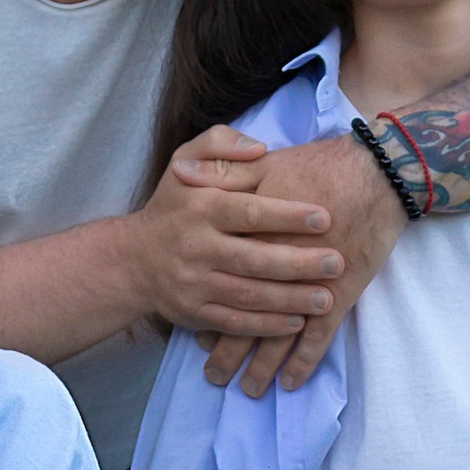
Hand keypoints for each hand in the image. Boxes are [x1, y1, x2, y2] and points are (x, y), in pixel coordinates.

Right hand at [127, 126, 347, 349]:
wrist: (133, 260)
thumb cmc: (173, 206)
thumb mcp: (185, 162)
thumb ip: (220, 144)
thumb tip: (259, 148)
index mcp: (200, 207)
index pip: (248, 212)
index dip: (287, 216)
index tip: (324, 218)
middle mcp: (196, 247)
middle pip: (253, 259)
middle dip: (298, 263)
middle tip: (336, 262)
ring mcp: (194, 284)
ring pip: (248, 295)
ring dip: (290, 300)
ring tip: (327, 299)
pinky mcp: (194, 313)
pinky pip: (234, 323)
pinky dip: (266, 326)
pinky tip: (297, 323)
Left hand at [200, 133, 405, 398]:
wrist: (375, 170)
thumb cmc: (320, 163)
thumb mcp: (261, 159)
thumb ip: (219, 171)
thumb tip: (180, 176)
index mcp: (248, 234)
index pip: (219, 279)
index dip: (206, 307)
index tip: (194, 330)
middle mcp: (270, 265)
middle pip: (241, 315)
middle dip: (226, 350)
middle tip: (214, 375)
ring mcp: (304, 283)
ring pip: (275, 335)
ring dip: (261, 366)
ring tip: (247, 390)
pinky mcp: (336, 293)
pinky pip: (316, 338)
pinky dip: (303, 362)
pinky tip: (291, 384)